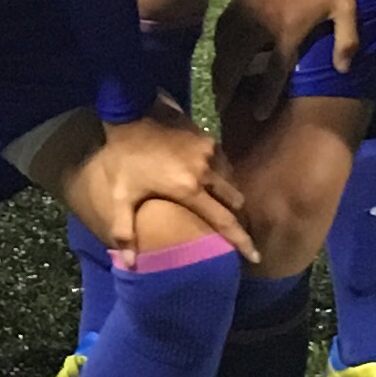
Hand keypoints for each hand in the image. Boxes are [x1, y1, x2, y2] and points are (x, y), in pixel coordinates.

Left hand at [59, 110, 248, 263]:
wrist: (130, 112)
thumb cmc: (123, 158)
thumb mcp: (120, 196)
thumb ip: (124, 231)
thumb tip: (127, 264)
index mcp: (188, 188)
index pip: (224, 221)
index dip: (241, 240)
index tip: (255, 256)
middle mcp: (206, 170)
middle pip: (233, 201)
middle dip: (235, 215)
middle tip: (231, 226)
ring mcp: (209, 151)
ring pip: (229, 179)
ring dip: (225, 192)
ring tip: (216, 202)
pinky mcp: (207, 137)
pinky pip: (222, 161)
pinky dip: (218, 173)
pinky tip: (206, 178)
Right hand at [220, 0, 358, 129]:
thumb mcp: (347, 6)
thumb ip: (347, 38)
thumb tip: (344, 68)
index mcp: (287, 31)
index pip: (273, 72)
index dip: (265, 96)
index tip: (257, 115)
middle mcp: (261, 25)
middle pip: (236, 63)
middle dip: (227, 87)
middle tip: (222, 106)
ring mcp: (247, 11)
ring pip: (224, 47)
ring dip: (219, 68)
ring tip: (217, 86)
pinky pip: (221, 27)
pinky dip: (218, 44)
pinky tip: (219, 53)